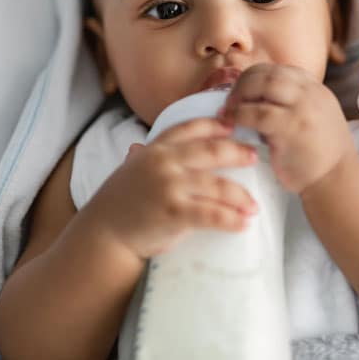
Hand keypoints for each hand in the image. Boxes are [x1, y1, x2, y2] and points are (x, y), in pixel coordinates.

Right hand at [88, 118, 259, 258]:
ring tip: (253, 205)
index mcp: (155, 150)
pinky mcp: (175, 213)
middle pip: (212, 151)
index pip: (189, 128)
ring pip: (217, 185)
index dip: (214, 125)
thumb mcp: (128, 172)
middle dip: (237, 152)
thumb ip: (140, 159)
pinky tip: (243, 223)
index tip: (232, 126)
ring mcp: (170, 186)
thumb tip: (137, 147)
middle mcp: (164, 162)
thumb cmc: (118, 205)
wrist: (103, 235)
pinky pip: (213, 214)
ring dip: (241, 196)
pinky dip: (231, 219)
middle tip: (255, 157)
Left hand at [217, 63, 354, 194]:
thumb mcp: (313, 118)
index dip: (255, 76)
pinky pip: (258, 113)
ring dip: (239, 95)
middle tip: (230, 100)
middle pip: (269, 73)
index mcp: (315, 89)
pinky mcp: (292, 127)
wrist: (337, 180)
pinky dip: (239, 115)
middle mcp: (311, 93)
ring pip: (263, 85)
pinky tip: (230, 122)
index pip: (279, 70)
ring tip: (227, 110)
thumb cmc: (319, 155)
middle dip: (243, 82)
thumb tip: (254, 98)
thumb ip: (292, 104)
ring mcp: (303, 108)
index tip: (241, 90)